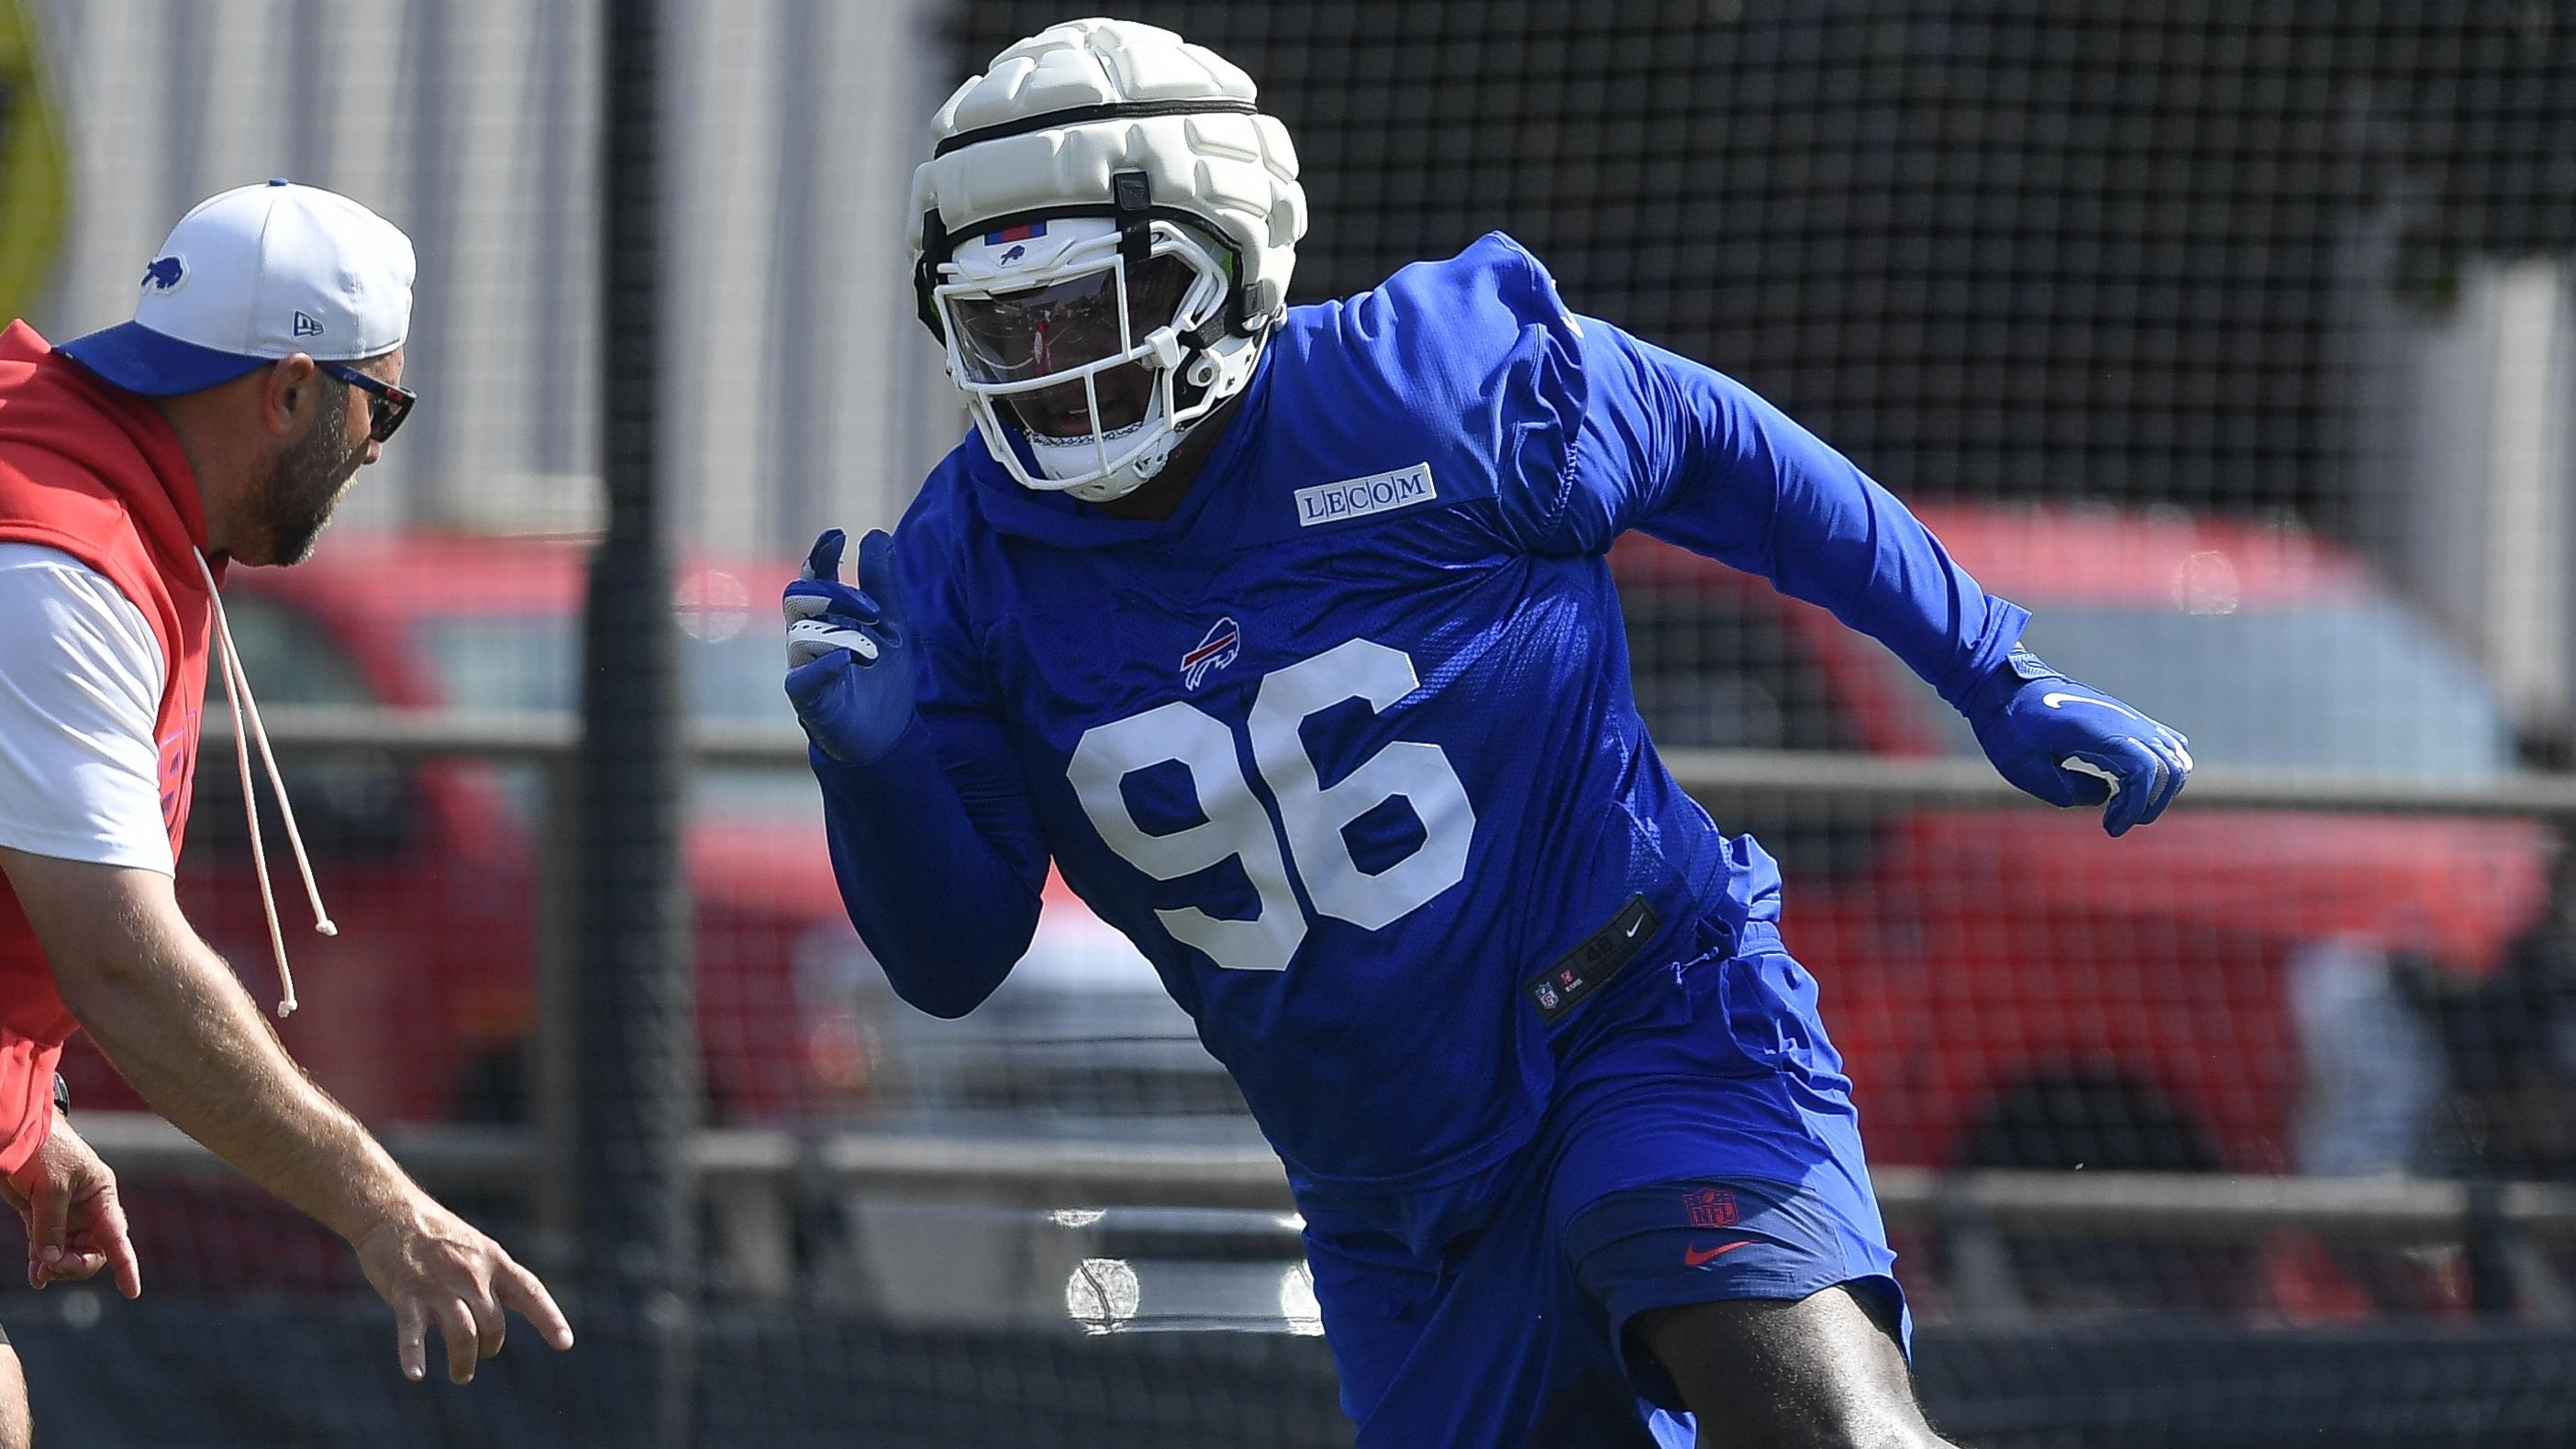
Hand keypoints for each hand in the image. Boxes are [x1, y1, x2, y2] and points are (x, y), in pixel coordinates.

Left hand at [4, 1114, 139, 1297]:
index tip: (132, 1292)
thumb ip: (50, 1226)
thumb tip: (50, 1260)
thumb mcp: (50, 1189)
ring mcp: (65, 1212)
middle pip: (93, 1250)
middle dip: (76, 1264)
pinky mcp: (41, 1215)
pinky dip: (41, 1261)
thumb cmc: (44, 1151)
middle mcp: (88, 1207)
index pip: (117, 1237)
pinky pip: (46, 1245)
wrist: (18, 1132)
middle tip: (53, 1268)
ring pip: (68, 1252)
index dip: (127, 1265)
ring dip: (55, 1266)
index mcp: (101, 1195)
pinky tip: (36, 1275)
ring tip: (39, 1273)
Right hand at [355, 1197, 573, 1383]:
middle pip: (493, 1326)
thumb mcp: (477, 1249)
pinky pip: (413, 1332)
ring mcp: (439, 1286)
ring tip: (461, 1374)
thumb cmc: (438, 1236)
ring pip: (464, 1336)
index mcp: (494, 1262)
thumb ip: (493, 1278)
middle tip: (478, 1357)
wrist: (393, 1213)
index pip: (530, 1293)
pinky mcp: (407, 1295)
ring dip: (463, 1363)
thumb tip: (508, 1309)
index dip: (549, 1319)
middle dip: (488, 1348)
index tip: (565, 1343)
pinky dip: (413, 1355)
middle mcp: (472, 1275)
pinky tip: (416, 1374)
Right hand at [783, 528, 917, 763]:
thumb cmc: (883, 677)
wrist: (888, 736)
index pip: (813, 576)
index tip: (837, 536)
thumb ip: (884, 584)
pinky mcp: (806, 700)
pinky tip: (847, 660)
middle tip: (875, 611)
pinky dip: (823, 664)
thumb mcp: (894, 625)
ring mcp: (803, 667)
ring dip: (843, 636)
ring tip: (872, 653)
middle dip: (836, 594)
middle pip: (799, 596)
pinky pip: (801, 677)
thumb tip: (875, 534)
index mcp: (827, 617)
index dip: (820, 554)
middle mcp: (808, 637)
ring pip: (801, 633)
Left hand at [1964, 645, 2191, 835]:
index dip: (2136, 806)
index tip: (2110, 828)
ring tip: (2125, 807)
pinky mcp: (2125, 719)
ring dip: (2160, 789)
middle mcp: (2123, 721)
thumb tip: (2105, 795)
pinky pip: (2165, 743)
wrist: (2005, 684)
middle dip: (2152, 804)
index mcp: (2099, 731)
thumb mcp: (2024, 767)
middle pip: (2171, 766)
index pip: (2146, 770)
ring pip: (2175, 755)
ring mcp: (2128, 717)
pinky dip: (2160, 770)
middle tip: (2116, 822)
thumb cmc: (2009, 725)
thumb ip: (2067, 790)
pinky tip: (2128, 786)